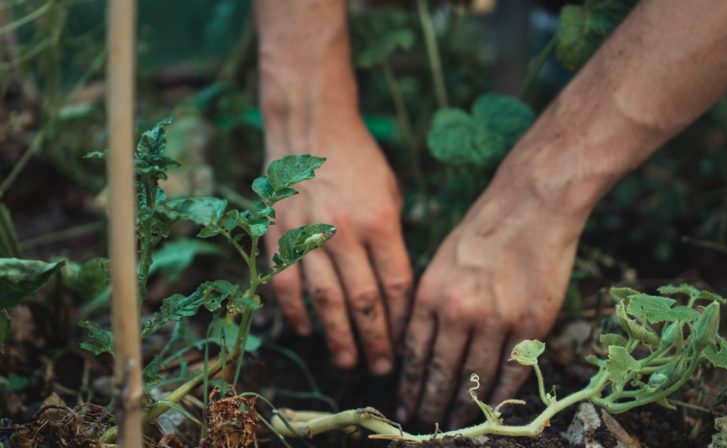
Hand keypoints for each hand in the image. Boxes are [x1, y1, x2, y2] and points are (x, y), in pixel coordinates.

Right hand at [264, 120, 411, 375]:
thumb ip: (392, 240)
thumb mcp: (390, 194)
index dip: (401, 321)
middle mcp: (344, 232)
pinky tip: (306, 332)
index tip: (406, 345)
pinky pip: (286, 283)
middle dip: (375, 341)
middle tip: (382, 370)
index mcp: (380, 221)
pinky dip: (295, 312)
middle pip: (363, 301)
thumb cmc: (359, 161)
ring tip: (348, 362)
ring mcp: (308, 234)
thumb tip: (395, 290)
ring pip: (324, 300)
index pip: (395, 285)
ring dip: (337, 337)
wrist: (311, 127)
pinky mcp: (279, 234)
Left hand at [397, 164, 584, 426]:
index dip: (409, 385)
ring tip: (455, 423)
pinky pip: (512, 371)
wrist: (531, 205)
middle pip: (440, 372)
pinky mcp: (531, 324)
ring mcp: (496, 319)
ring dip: (464, 406)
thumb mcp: (440, 260)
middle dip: (430, 403)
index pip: (414, 353)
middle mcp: (458, 311)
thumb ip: (429, 302)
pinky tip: (492, 409)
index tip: (404, 405)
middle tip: (424, 424)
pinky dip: (501, 395)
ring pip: (475, 378)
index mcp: (430, 293)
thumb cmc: (482, 229)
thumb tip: (418, 345)